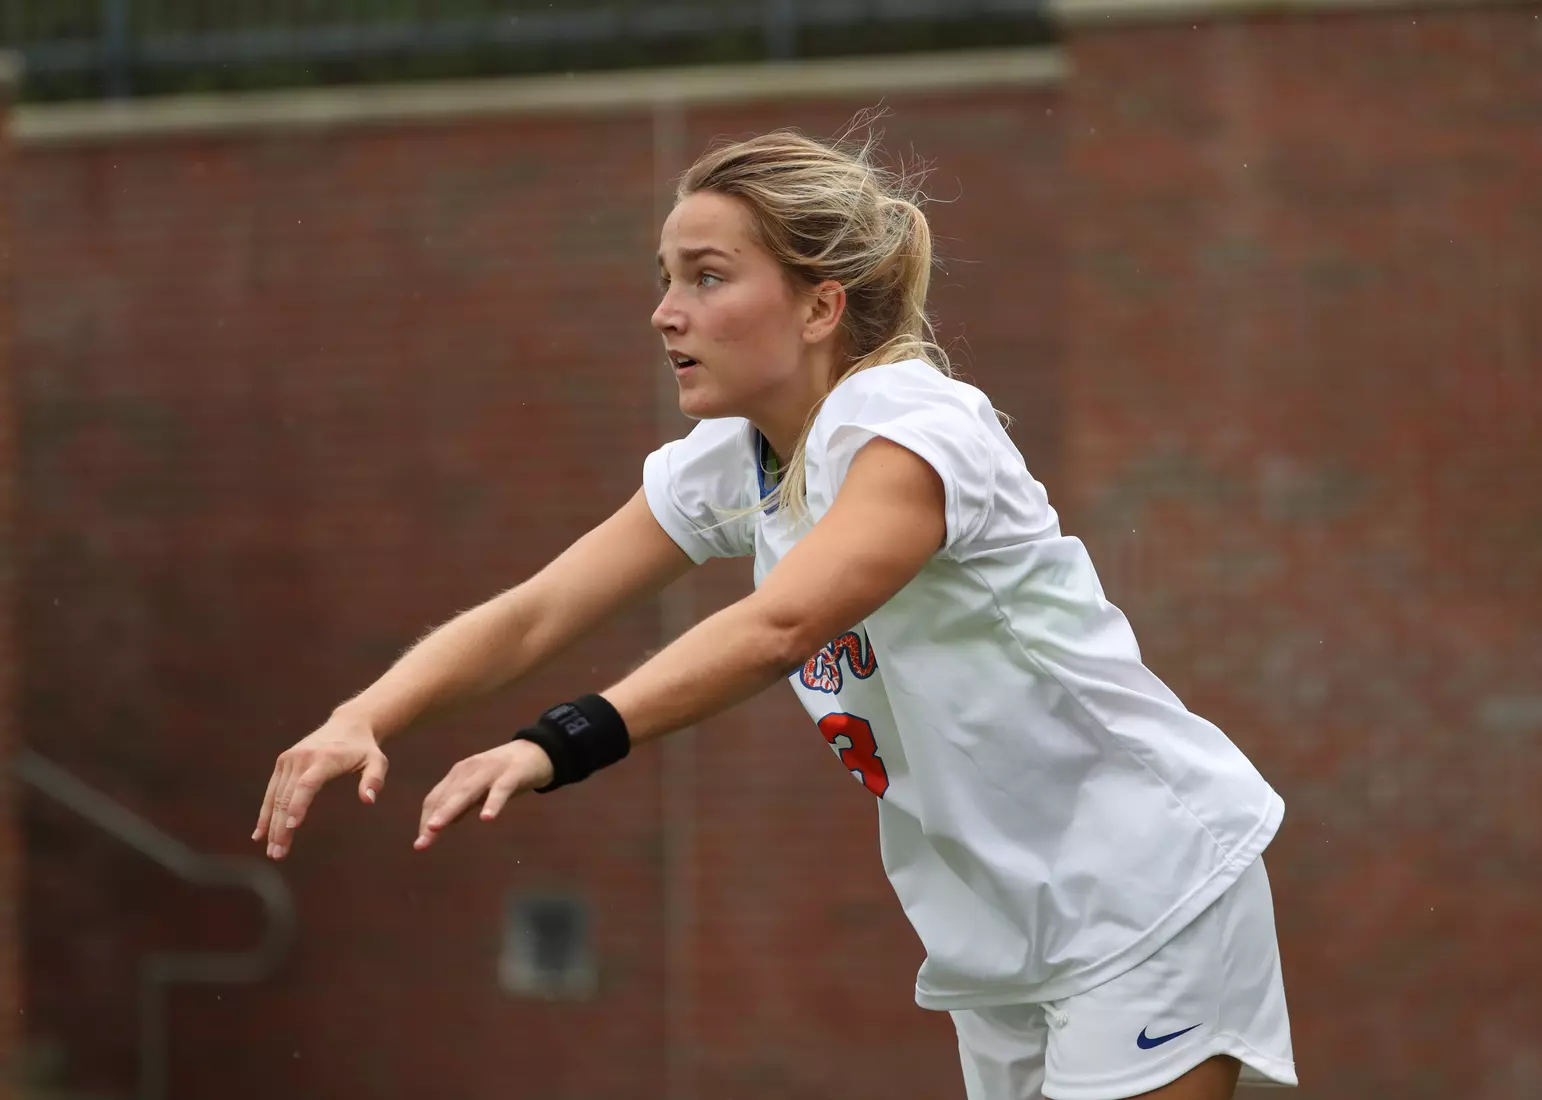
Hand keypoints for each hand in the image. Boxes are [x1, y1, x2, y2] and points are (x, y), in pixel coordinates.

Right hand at [255, 712, 387, 859]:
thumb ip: (374, 779)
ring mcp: (290, 759)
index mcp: (325, 758)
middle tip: (278, 854)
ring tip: (272, 851)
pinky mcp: (283, 762)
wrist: (349, 725)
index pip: (307, 784)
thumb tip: (368, 800)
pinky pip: (271, 790)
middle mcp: (302, 758)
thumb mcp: (378, 761)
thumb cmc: (365, 749)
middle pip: (287, 796)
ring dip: (271, 825)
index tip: (292, 827)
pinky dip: (265, 812)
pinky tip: (259, 834)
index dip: (298, 805)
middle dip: (281, 827)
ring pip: (276, 796)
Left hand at [414, 740, 554, 850]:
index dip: (426, 819)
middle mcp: (470, 770)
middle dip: (432, 819)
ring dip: (449, 810)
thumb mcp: (479, 789)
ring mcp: (490, 771)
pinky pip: (500, 791)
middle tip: (421, 842)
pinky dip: (492, 804)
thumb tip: (438, 824)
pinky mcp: (511, 774)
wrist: (537, 751)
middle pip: (446, 797)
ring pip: (466, 792)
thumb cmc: (504, 774)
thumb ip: (461, 804)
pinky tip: (487, 818)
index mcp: (460, 774)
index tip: (421, 842)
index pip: (436, 798)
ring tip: (436, 828)